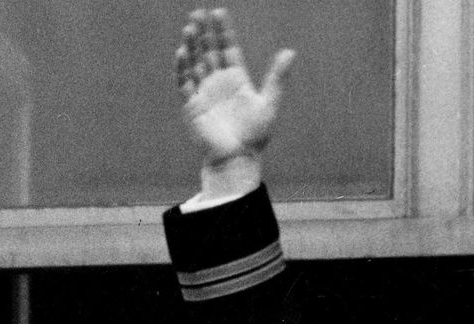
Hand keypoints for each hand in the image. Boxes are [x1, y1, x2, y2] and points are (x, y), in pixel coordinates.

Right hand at [175, 8, 294, 166]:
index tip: (218, 13)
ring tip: (190, 27)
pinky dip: (183, 68)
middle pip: (208, 51)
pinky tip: (182, 53)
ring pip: (195, 63)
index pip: (227, 48)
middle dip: (203, 33)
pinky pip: (185, 83)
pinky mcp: (193, 105)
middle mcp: (218, 82)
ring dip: (192, 46)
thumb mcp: (270, 102)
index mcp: (236, 79)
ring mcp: (204, 93)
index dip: (223, 31)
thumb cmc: (255, 135)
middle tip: (198, 13)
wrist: (238, 158)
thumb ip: (277, 77)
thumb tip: (290, 52)